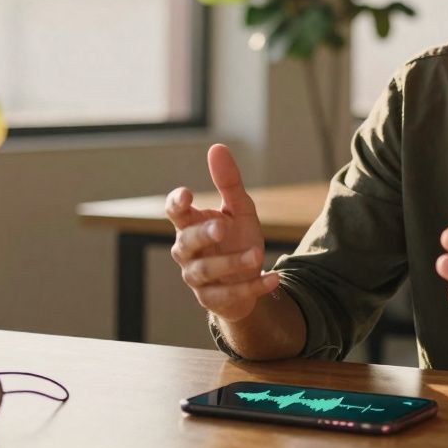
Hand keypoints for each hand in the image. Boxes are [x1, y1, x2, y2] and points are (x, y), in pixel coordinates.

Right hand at [167, 144, 278, 321]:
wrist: (245, 280)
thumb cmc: (236, 238)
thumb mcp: (238, 209)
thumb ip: (228, 182)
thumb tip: (217, 147)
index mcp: (190, 225)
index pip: (175, 213)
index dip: (176, 205)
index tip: (185, 196)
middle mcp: (187, 252)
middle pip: (186, 242)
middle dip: (203, 234)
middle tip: (222, 226)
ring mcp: (198, 278)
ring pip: (206, 271)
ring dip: (232, 262)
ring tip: (257, 254)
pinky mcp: (214, 299)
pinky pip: (231, 294)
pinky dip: (253, 287)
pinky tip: (273, 277)